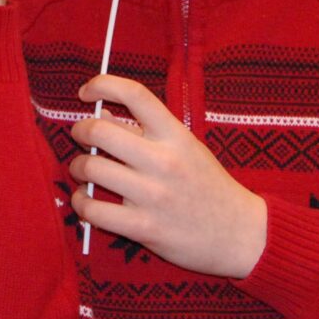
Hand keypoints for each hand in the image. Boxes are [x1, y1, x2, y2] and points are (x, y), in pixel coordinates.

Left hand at [68, 74, 266, 278]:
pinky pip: (93, 210)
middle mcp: (163, 160)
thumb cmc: (208, 186)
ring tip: (83, 170)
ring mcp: (152, 195)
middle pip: (100, 130)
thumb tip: (101, 116)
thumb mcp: (186, 148)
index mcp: (175, 135)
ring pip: (91, 168)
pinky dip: (81, 203)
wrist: (240, 234)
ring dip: (77, 167)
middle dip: (80, 130)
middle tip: (80, 136)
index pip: (135, 94)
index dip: (103, 84)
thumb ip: (147, 131)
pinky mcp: (144, 227)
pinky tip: (86, 200)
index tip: (86, 92)